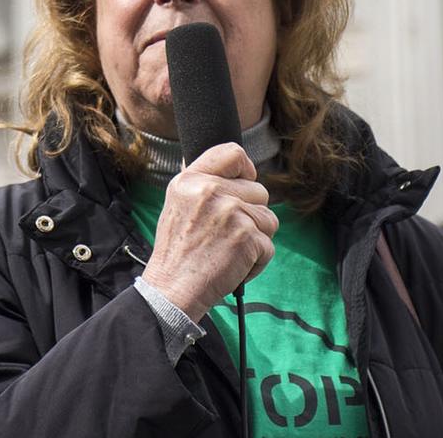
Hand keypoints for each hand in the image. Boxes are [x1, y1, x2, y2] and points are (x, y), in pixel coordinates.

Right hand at [141, 143, 278, 321]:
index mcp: (191, 180)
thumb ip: (202, 184)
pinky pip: (269, 245)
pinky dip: (257, 261)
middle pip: (259, 191)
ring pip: (269, 218)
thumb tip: (232, 168)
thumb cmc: (177, 253)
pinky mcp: (247, 237)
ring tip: (230, 251)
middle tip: (228, 234)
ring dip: (257, 238)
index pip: (233, 153)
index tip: (244, 184)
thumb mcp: (177, 204)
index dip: (246, 169)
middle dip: (252, 214)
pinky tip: (234, 267)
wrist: (173, 289)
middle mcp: (210, 191)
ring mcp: (231, 212)